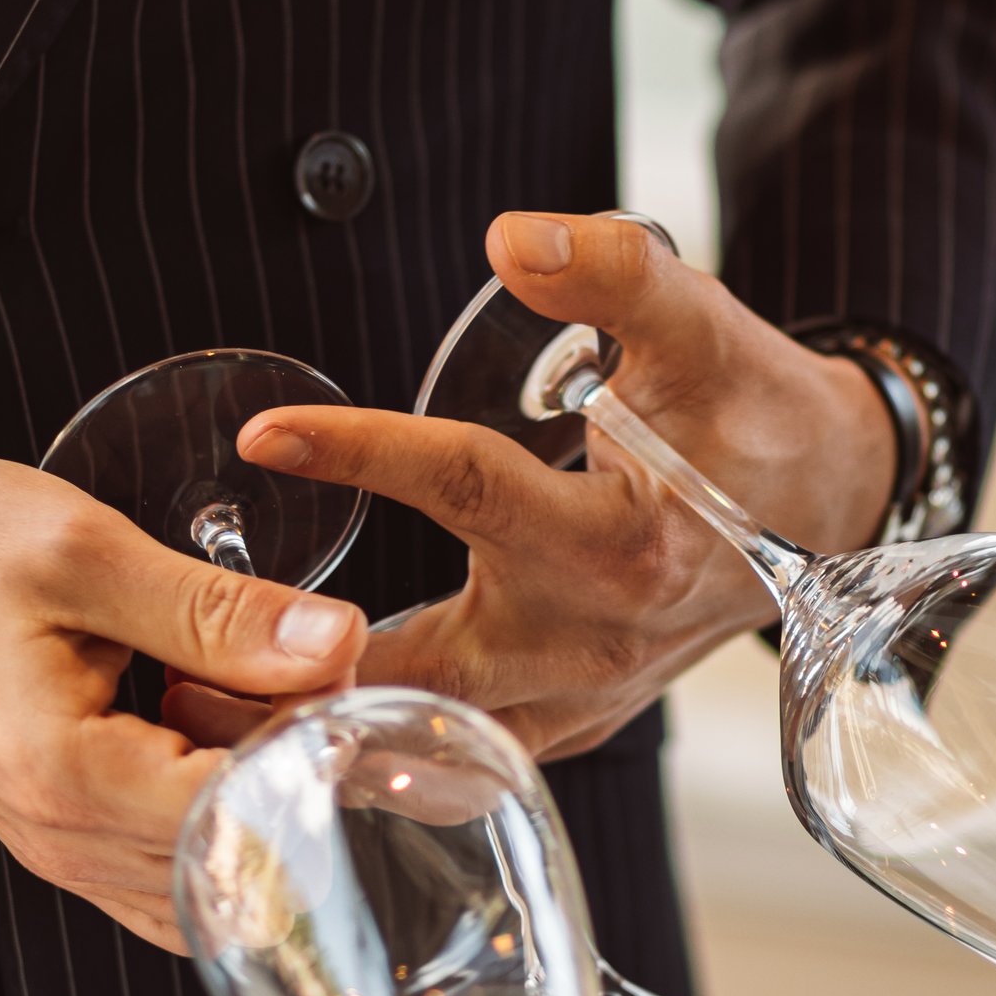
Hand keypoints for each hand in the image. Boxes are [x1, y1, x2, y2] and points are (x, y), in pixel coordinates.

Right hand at [0, 454, 364, 948]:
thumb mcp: (83, 551)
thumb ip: (216, 610)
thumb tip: (334, 644)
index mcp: (71, 778)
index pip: (249, 816)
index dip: (318, 753)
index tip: (341, 679)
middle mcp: (62, 839)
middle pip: (240, 856)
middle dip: (297, 771)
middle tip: (308, 666)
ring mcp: (54, 846)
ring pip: (207, 872)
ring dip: (254, 792)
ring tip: (255, 690)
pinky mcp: (54, 829)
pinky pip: (162, 863)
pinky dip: (208, 809)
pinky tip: (210, 726)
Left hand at [232, 213, 895, 760]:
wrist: (827, 509)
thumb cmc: (753, 415)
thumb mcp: (704, 326)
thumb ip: (616, 272)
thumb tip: (511, 238)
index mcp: (622, 545)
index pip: (472, 490)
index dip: (365, 453)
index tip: (264, 433)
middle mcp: (590, 642)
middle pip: (411, 671)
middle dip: (294, 679)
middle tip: (168, 668)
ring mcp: (576, 700)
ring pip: (422, 738)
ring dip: (316, 731)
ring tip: (192, 713)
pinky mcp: (564, 725)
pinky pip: (453, 756)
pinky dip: (372, 749)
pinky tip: (290, 734)